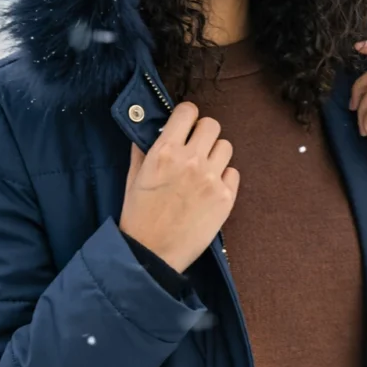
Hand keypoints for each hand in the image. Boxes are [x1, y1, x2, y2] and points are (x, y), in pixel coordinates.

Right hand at [119, 101, 239, 273]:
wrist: (152, 254)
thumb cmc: (138, 217)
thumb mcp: (133, 179)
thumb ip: (142, 151)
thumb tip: (148, 131)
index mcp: (165, 152)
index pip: (188, 111)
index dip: (187, 116)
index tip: (184, 126)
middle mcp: (191, 161)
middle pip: (212, 125)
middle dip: (203, 133)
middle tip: (195, 148)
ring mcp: (211, 179)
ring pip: (226, 147)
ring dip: (215, 154)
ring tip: (203, 170)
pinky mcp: (225, 198)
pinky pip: (234, 173)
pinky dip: (224, 178)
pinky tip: (210, 189)